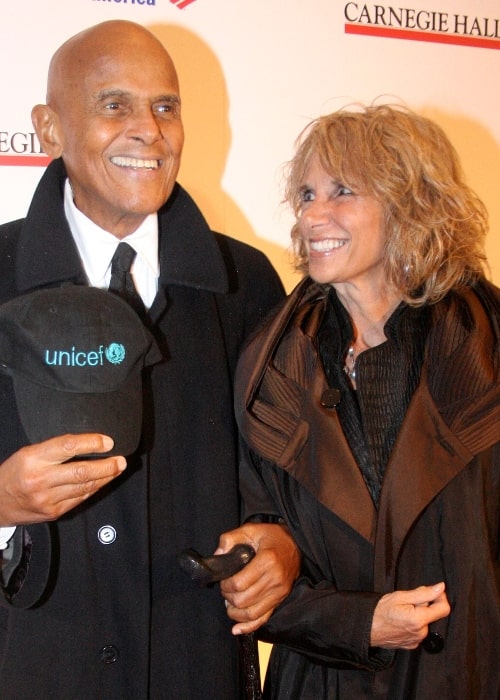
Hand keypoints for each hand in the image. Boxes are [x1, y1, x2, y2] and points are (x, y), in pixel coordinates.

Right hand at [0, 434, 125, 524]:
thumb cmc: (14, 473)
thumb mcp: (29, 453)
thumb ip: (55, 449)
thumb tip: (88, 444)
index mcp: (33, 459)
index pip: (68, 447)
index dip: (91, 443)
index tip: (107, 442)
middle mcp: (40, 479)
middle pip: (81, 471)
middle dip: (106, 466)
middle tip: (121, 460)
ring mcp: (47, 499)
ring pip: (84, 487)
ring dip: (105, 477)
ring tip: (117, 469)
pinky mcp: (54, 512)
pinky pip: (80, 498)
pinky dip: (94, 489)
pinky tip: (102, 481)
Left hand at [217, 522, 300, 634]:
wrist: (295, 543)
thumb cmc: (272, 536)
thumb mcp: (250, 530)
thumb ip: (230, 539)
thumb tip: (217, 556)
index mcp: (267, 561)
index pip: (239, 584)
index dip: (225, 585)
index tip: (223, 580)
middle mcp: (275, 579)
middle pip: (244, 601)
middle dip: (228, 598)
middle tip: (225, 590)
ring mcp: (279, 592)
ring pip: (251, 613)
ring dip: (235, 612)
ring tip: (229, 603)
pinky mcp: (280, 600)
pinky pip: (263, 619)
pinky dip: (248, 627)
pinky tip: (236, 629)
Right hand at [370, 582, 450, 648]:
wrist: (366, 628)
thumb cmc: (380, 611)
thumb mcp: (401, 596)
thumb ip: (424, 593)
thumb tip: (441, 587)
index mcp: (419, 620)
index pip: (444, 608)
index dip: (440, 597)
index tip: (431, 591)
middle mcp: (421, 633)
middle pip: (432, 614)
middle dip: (424, 604)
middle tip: (407, 600)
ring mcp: (416, 640)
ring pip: (425, 622)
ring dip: (418, 614)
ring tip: (401, 611)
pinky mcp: (412, 644)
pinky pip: (418, 630)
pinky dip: (413, 623)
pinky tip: (401, 620)